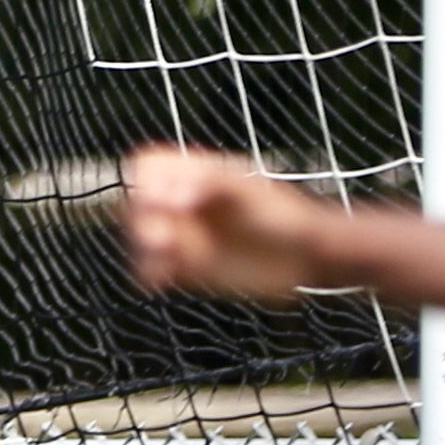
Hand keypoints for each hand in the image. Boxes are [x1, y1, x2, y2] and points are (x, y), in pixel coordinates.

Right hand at [118, 145, 333, 299]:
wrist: (308, 256)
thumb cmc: (284, 216)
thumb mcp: (249, 192)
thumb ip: (211, 186)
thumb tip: (174, 198)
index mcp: (195, 174)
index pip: (150, 165)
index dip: (147, 181)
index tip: (163, 202)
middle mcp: (183, 202)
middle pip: (136, 202)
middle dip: (141, 218)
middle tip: (163, 237)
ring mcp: (184, 234)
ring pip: (141, 237)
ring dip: (143, 248)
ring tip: (163, 261)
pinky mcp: (188, 267)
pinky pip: (154, 269)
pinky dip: (149, 273)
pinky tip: (159, 280)